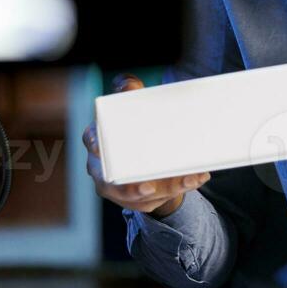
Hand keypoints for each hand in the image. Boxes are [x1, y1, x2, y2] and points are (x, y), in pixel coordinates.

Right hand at [82, 75, 209, 216]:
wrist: (149, 151)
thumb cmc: (136, 126)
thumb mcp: (134, 104)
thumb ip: (129, 89)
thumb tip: (127, 85)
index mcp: (99, 139)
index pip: (91, 138)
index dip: (95, 142)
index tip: (101, 146)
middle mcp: (103, 166)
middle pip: (113, 183)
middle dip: (130, 188)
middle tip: (150, 187)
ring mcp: (117, 187)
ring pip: (139, 197)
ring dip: (165, 191)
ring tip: (188, 180)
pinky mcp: (136, 199)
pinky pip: (155, 202)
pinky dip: (177, 192)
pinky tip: (195, 179)